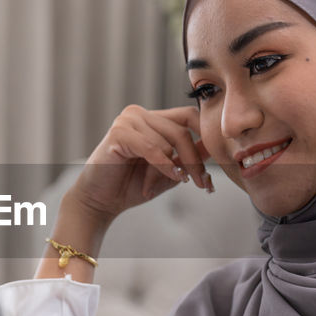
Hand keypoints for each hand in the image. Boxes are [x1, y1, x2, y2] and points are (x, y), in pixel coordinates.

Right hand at [66, 105, 212, 226]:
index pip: (189, 116)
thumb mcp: (169, 171)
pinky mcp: (119, 133)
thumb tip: (215, 147)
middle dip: (195, 160)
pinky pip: (153, 149)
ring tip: (162, 185)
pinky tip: (172, 178)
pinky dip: (165, 166)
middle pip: (183, 130)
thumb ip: (189, 157)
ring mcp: (127, 120)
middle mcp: (139, 114)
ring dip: (172, 169)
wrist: (99, 202)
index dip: (205, 138)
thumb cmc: (131, 186)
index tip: (216, 164)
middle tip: (203, 184)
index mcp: (151, 119)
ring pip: (169, 141)